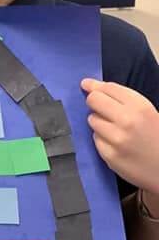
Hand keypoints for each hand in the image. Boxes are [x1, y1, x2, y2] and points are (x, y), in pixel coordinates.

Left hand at [82, 78, 158, 193]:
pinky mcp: (109, 156)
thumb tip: (88, 84)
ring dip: (99, 122)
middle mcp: (126, 121)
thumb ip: (120, 97)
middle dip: (95, 102)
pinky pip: (95, 139)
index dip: (96, 86)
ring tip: (115, 129)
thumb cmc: (157, 136)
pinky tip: (116, 144)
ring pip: (92, 120)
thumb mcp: (147, 112)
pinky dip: (102, 139)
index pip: (108, 88)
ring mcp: (116, 139)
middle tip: (102, 109)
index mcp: (140, 107)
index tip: (88, 85)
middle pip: (94, 100)